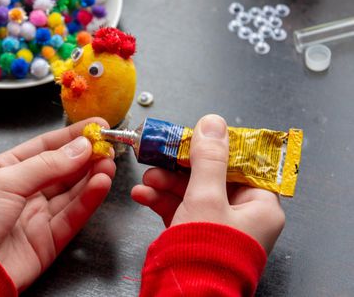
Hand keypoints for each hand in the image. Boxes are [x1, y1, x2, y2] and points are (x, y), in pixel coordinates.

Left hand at [0, 118, 115, 290]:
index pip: (45, 148)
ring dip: (92, 176)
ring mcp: (37, 216)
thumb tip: (80, 147)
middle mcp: (24, 191)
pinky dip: (89, 199)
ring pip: (72, 192)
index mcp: (7, 170)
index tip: (96, 126)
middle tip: (108, 144)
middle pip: (62, 169)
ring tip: (108, 161)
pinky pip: (73, 216)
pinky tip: (101, 183)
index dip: (71, 136)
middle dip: (86, 156)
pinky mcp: (48, 240)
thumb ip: (47, 165)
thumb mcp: (5, 180)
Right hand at [131, 114, 284, 252]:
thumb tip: (213, 124)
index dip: (219, 148)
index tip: (197, 136)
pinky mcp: (195, 235)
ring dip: (166, 183)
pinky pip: (179, 209)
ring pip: (191, 192)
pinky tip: (143, 195)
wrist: (183, 295)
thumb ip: (209, 159)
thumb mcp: (206, 197)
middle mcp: (242, 216)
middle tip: (163, 154)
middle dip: (181, 167)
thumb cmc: (205, 254)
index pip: (243, 164)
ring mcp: (217, 226)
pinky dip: (160, 201)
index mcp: (260, 207)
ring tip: (148, 179)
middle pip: (212, 176)